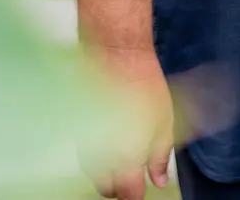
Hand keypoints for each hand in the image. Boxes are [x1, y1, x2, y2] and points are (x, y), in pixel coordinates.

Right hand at [87, 45, 174, 199]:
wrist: (115, 53)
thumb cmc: (142, 84)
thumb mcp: (164, 124)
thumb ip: (160, 157)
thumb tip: (158, 178)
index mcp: (125, 161)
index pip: (127, 195)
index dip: (135, 193)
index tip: (142, 185)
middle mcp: (101, 157)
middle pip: (105, 187)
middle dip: (119, 185)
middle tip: (133, 169)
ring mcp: (84, 141)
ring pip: (92, 170)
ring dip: (105, 168)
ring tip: (121, 148)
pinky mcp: (74, 125)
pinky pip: (83, 149)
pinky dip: (94, 150)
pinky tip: (107, 132)